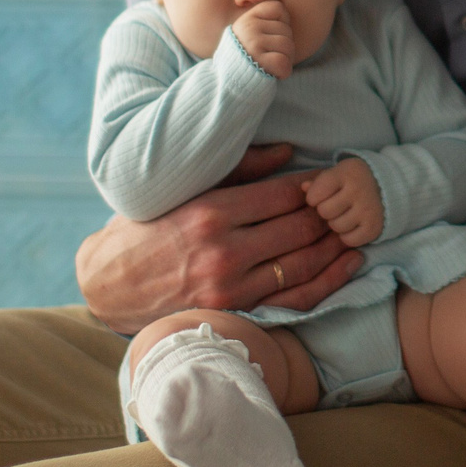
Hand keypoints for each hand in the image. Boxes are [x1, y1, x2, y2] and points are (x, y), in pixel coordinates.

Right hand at [75, 144, 365, 331]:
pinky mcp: (234, 313)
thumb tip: (289, 153)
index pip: (283, 195)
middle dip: (331, 214)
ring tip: (357, 229)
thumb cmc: (147, 229)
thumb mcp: (185, 189)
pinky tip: (348, 266)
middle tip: (351, 202)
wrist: (108, 285)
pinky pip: (293, 300)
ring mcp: (230, 287)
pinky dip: (328, 283)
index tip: (332, 178)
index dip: (315, 185)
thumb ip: (239, 169)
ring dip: (337, 246)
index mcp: (211, 211)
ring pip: (303, 264)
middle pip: (299, 228)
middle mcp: (223, 250)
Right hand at [232, 2, 301, 79]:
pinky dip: (284, 71)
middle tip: (271, 56)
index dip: (282, 23)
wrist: (230, 83)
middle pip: (286, 30)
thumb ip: (263, 19)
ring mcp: (253, 44)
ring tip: (273, 65)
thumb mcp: (248, 33)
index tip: (272, 37)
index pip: (278, 8)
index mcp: (248, 19)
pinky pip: (284, 62)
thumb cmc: (246, 58)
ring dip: (287, 59)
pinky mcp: (259, 62)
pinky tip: (274, 74)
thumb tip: (276, 12)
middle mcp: (249, 29)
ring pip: (288, 45)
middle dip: (285, 46)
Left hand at [302, 157, 383, 246]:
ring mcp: (368, 209)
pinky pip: (349, 240)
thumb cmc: (355, 180)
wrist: (390, 186)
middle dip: (326, 210)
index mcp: (347, 173)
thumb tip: (304, 188)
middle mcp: (359, 190)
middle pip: (324, 212)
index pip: (315, 194)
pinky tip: (353, 224)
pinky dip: (348, 236)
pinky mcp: (375, 227)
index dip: (314, 197)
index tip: (322, 195)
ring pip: (336, 227)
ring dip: (337, 223)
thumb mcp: (338, 173)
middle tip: (336, 206)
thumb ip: (318, 181)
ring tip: (345, 213)